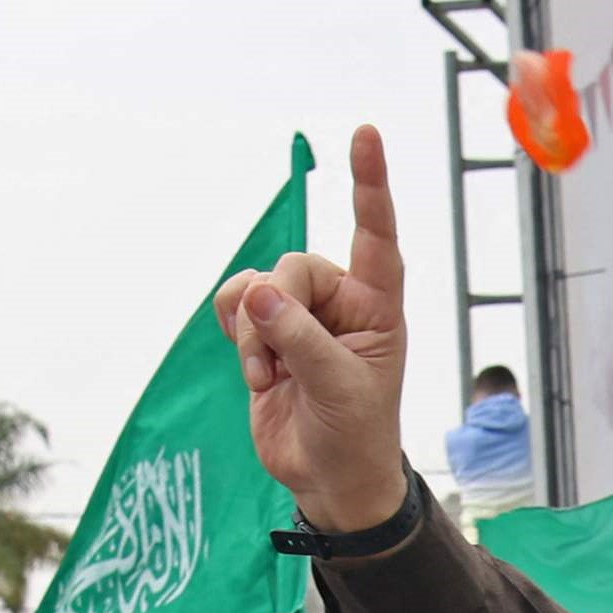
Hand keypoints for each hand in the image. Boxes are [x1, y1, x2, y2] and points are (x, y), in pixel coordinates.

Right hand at [216, 122, 417, 533]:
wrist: (328, 480)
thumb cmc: (354, 435)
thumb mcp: (338, 389)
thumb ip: (299, 339)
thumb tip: (257, 293)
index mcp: (378, 306)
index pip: (376, 234)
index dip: (369, 183)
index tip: (366, 133)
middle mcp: (341, 302)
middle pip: (294, 268)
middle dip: (276, 312)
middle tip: (279, 365)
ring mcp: (301, 316)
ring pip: (257, 286)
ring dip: (251, 335)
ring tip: (269, 378)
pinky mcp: (266, 334)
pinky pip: (235, 304)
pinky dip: (234, 335)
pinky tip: (255, 371)